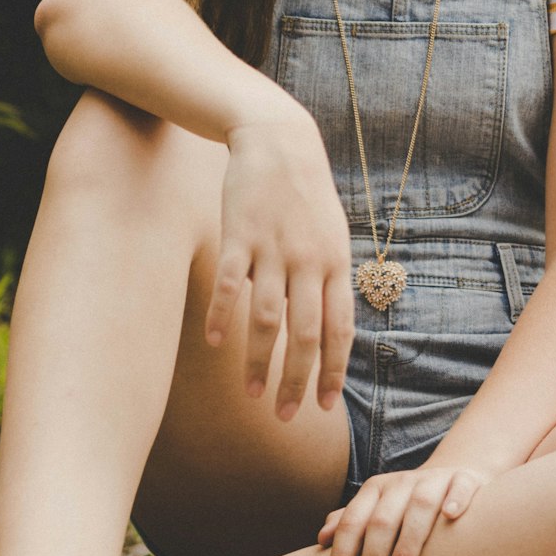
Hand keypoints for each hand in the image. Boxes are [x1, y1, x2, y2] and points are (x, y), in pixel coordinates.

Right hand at [204, 107, 354, 420]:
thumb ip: (331, 279)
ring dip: (259, 361)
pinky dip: (223, 315)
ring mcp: (274, 248)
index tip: (322, 406)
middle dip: (296, 380)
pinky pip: (231, 284)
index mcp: (337, 264)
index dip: (332, 371)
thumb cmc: (306, 194)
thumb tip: (329, 327)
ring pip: (268, 318)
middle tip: (286, 416)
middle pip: (306, 334)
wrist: (279, 140)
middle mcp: (309, 261)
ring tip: (253, 394)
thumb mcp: (333, 234)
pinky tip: (216, 342)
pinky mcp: (240, 235)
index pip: (340, 330)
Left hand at [317, 464, 489, 555]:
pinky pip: (461, 487)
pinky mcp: (465, 480)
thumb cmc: (407, 507)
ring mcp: (434, 480)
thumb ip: (351, 524)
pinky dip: (456, 499)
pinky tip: (451, 516)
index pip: (352, 524)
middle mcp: (401, 483)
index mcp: (375, 490)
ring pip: (419, 505)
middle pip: (382, 519)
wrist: (453, 477)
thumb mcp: (377, 510)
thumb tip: (321, 538)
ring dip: (408, 539)